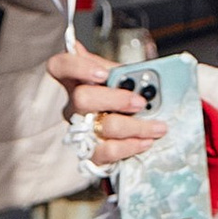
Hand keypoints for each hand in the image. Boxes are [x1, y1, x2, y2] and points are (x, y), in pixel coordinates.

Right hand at [46, 42, 164, 164]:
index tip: (103, 74)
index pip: (61, 66)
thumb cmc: (116, 98)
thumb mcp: (117, 77)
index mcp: (76, 79)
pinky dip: (130, 146)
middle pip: (82, 98)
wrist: (118, 132)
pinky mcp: (90, 152)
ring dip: (135, 126)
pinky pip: (107, 151)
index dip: (78, 68)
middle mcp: (73, 105)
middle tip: (140, 102)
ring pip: (102, 127)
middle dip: (116, 99)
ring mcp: (80, 130)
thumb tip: (142, 75)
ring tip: (157, 126)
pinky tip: (145, 141)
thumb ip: (123, 72)